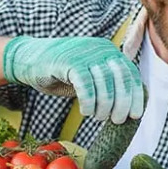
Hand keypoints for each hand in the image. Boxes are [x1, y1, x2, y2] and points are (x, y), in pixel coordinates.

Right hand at [3, 36, 144, 123]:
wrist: (31, 59)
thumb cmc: (63, 73)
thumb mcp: (90, 77)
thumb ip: (108, 85)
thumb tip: (128, 108)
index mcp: (109, 52)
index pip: (131, 74)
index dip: (136, 96)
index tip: (135, 115)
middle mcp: (100, 49)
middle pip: (121, 80)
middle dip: (121, 104)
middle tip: (115, 120)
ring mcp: (85, 53)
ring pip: (105, 84)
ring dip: (104, 106)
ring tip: (97, 117)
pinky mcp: (68, 61)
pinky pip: (85, 84)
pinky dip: (89, 101)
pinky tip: (86, 111)